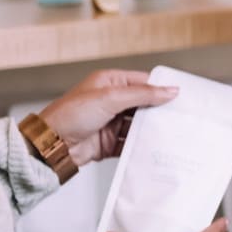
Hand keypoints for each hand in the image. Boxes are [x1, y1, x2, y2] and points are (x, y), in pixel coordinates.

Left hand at [39, 70, 177, 166]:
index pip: (143, 82)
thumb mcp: (110, 98)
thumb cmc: (70, 115)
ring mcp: (111, 122)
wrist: (51, 145)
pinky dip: (141, 147)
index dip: (161, 88)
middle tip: (181, 117)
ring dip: (150, 131)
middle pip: (143, 105)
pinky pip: (131, 144)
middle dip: (159, 112)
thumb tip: (169, 90)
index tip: (181, 96)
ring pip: (139, 126)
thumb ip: (142, 94)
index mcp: (110, 83)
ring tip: (170, 135)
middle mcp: (111, 101)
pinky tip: (153, 149)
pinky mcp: (109, 142)